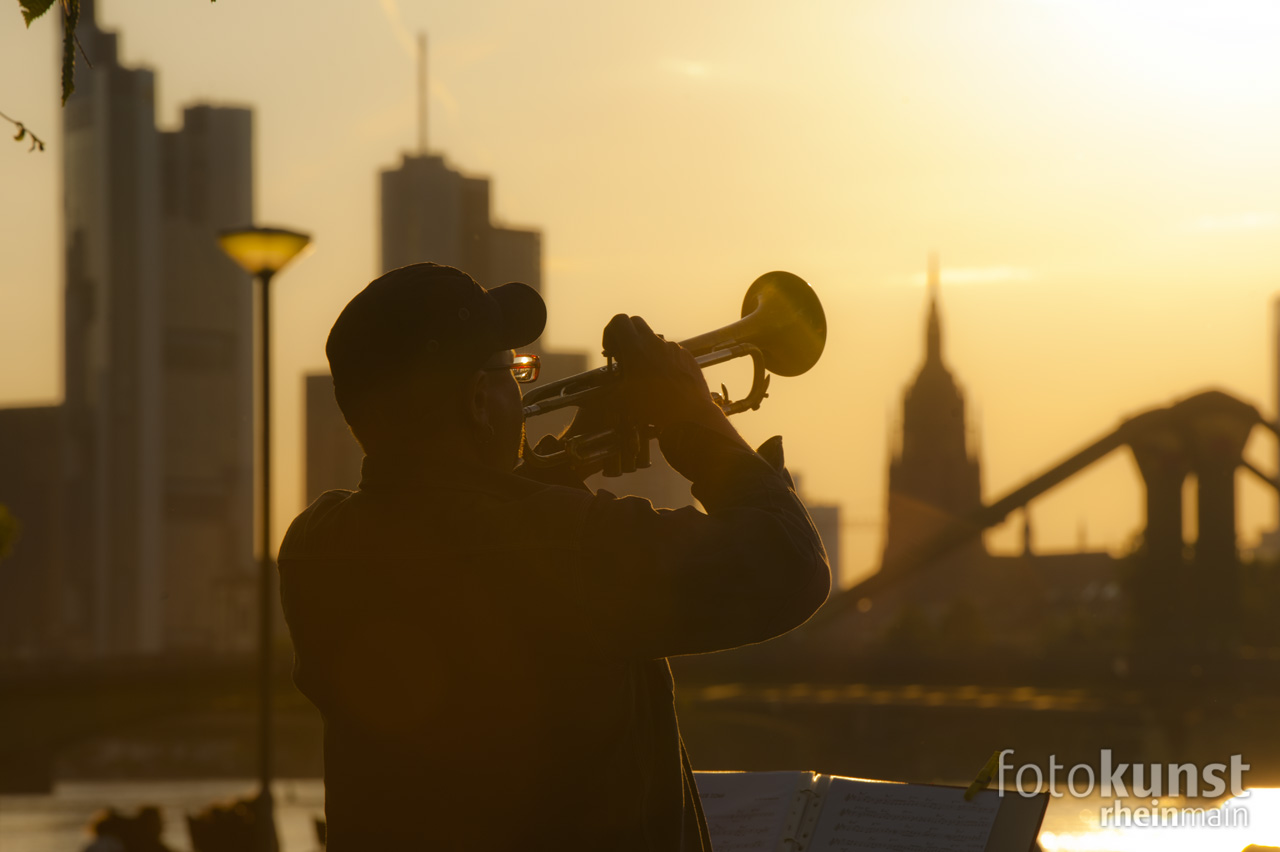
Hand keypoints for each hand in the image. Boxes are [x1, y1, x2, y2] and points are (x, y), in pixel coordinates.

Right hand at [601, 314, 721, 429]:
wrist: (689, 414)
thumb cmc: (656, 407)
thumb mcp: (623, 399)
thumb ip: (611, 388)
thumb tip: (604, 391)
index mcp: (636, 348)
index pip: (619, 321)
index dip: (610, 332)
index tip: (611, 349)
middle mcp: (655, 343)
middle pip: (636, 322)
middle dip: (627, 335)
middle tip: (624, 355)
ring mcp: (673, 348)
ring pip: (655, 339)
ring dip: (646, 350)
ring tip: (645, 374)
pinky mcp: (687, 356)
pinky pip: (671, 352)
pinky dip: (663, 361)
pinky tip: (663, 380)